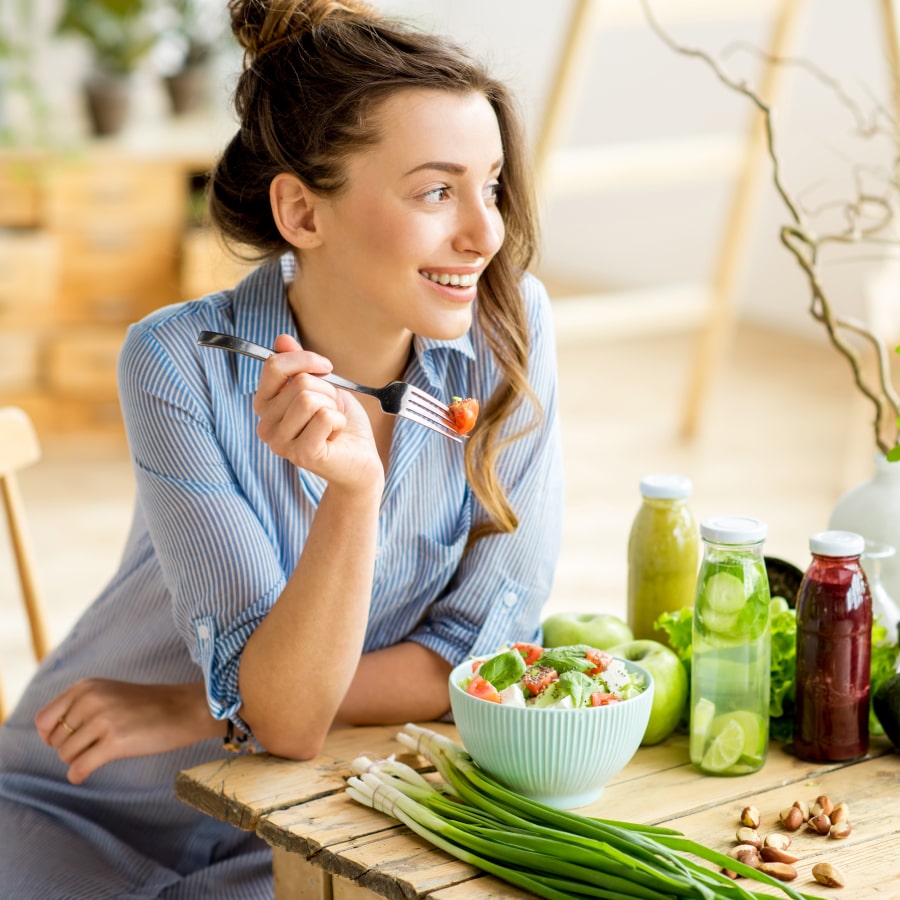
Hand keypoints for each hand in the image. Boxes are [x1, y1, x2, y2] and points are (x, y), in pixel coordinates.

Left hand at [34, 679, 222, 784]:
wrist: (185, 709)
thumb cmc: (148, 705)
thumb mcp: (109, 692)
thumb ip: (79, 705)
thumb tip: (46, 735)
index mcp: (87, 687)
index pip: (44, 719)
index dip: (50, 735)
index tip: (66, 740)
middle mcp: (91, 700)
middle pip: (55, 740)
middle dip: (69, 748)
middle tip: (92, 746)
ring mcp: (103, 720)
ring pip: (66, 755)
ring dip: (78, 760)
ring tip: (99, 753)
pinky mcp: (115, 742)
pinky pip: (79, 768)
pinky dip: (78, 775)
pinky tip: (84, 774)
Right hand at [254, 334, 382, 489]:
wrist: (361, 460)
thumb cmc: (340, 423)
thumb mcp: (322, 386)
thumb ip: (299, 365)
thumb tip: (281, 339)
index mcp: (265, 406)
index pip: (274, 366)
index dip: (304, 359)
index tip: (326, 367)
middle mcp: (265, 426)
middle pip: (298, 382)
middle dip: (326, 391)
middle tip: (331, 410)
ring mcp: (280, 443)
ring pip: (308, 398)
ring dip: (332, 406)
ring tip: (333, 423)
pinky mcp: (301, 454)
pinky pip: (324, 417)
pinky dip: (339, 421)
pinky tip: (336, 436)